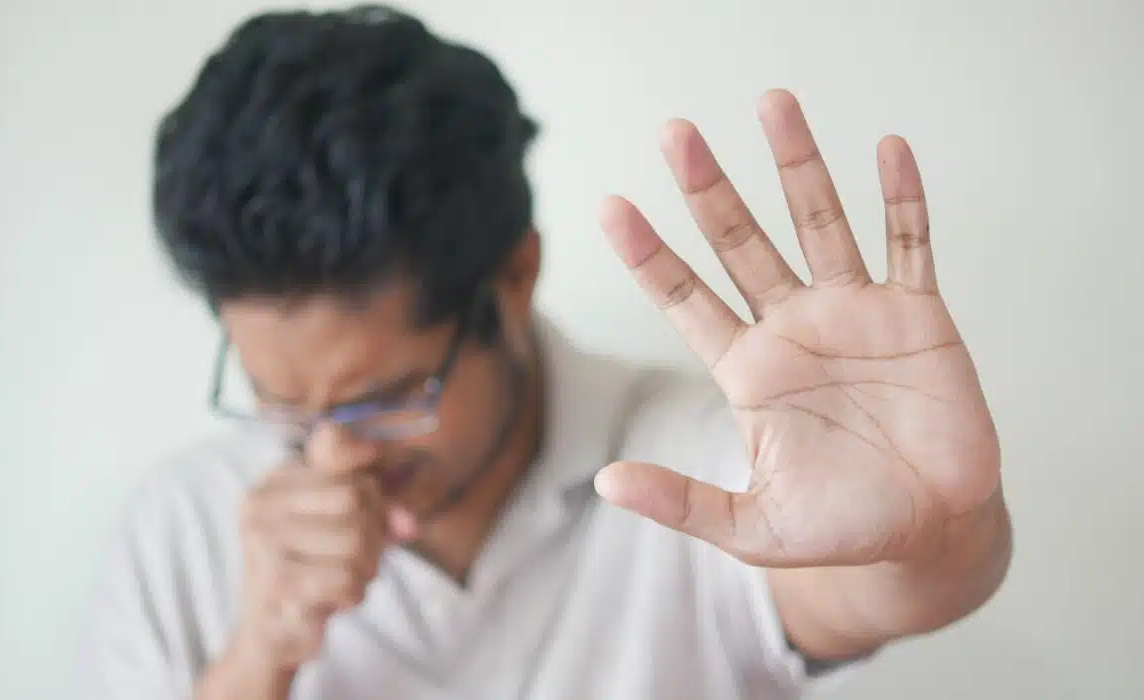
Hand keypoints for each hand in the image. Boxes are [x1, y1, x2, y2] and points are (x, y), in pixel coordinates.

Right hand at [225, 445, 406, 672]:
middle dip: (374, 533)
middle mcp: (261, 504)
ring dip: (366, 569)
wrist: (272, 633)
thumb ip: (384, 505)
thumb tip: (408, 523)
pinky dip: (353, 593)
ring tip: (346, 578)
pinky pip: (345, 580)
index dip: (365, 462)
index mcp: (276, 479)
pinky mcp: (275, 585)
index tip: (375, 496)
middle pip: (355, 497)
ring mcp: (262, 544)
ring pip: (355, 541)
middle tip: (362, 558)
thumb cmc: (316, 568)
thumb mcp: (351, 524)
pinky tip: (334, 599)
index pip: (333, 442)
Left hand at [595, 89, 1000, 568]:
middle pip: (742, 242)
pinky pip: (909, 243)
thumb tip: (604, 483)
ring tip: (772, 104)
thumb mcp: (751, 526)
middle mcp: (793, 327)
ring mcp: (855, 313)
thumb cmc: (840, 528)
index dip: (649, 255)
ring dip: (798, 165)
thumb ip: (682, 501)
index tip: (609, 206)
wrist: (930, 530)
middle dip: (709, 189)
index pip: (685, 298)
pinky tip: (888, 150)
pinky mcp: (917, 315)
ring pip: (820, 222)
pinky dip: (902, 199)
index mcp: (748, 369)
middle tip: (675, 134)